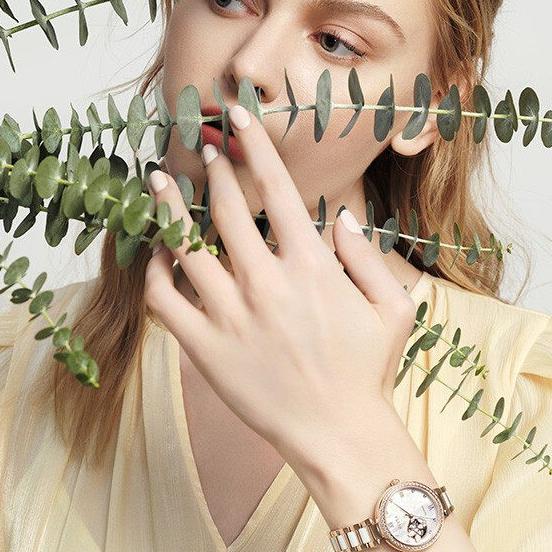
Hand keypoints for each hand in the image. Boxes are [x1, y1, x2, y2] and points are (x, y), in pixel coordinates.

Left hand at [143, 104, 417, 466]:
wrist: (338, 434)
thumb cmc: (368, 371)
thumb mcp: (395, 308)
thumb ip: (368, 257)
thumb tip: (340, 219)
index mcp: (312, 266)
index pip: (279, 188)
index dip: (256, 146)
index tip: (236, 117)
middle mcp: (268, 282)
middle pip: (228, 207)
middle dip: (214, 166)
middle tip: (203, 145)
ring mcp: (232, 315)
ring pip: (187, 246)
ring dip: (170, 207)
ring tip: (158, 179)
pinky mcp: (205, 349)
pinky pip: (167, 301)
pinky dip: (157, 271)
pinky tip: (158, 253)